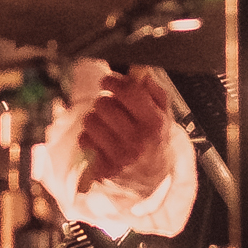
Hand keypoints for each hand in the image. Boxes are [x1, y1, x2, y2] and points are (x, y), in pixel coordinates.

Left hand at [74, 67, 171, 191]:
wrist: (151, 177)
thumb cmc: (154, 141)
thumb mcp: (162, 114)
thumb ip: (153, 90)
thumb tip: (142, 70)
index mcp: (154, 123)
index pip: (129, 92)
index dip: (114, 82)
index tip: (108, 81)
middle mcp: (137, 140)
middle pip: (105, 104)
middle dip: (105, 102)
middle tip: (111, 109)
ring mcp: (120, 155)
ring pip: (91, 120)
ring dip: (95, 119)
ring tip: (105, 124)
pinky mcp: (105, 167)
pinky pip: (84, 140)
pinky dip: (89, 138)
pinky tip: (100, 141)